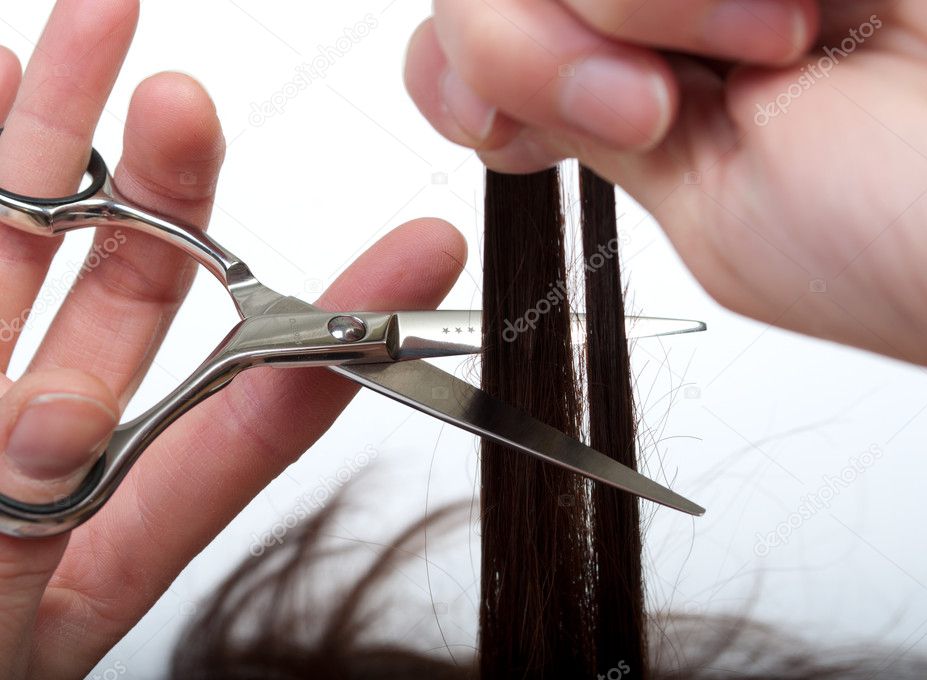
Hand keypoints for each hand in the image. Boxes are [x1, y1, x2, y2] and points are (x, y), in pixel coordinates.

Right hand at [0, 1, 465, 676]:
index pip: (249, 421)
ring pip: (20, 249)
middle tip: (187, 101)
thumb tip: (49, 439)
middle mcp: (40, 451)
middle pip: (130, 303)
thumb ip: (12, 538)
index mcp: (105, 540)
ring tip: (90, 28)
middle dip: (162, 193)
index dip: (341, 336)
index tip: (420, 254)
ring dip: (48, 139)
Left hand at [406, 0, 926, 385]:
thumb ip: (593, 125)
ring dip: (637, 1)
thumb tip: (496, 69)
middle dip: (525, 42)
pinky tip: (796, 11)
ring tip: (773, 50)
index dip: (458, 67)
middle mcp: (676, 3)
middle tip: (642, 109)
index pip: (472, 36)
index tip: (507, 128)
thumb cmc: (912, 245)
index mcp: (644, 92)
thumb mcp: (708, 213)